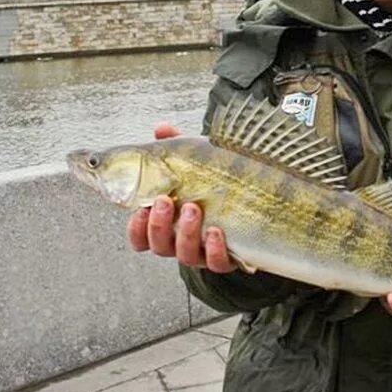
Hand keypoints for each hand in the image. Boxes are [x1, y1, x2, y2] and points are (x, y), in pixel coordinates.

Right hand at [125, 123, 235, 272]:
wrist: (255, 204)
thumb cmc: (214, 184)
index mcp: (167, 224)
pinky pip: (217, 263)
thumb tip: (162, 128)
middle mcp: (181, 242)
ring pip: (185, 255)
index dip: (136, 228)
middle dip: (158, 225)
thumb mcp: (194, 164)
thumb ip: (175, 149)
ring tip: (192, 207)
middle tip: (165, 200)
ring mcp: (203, 252)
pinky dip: (214, 249)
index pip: (140, 237)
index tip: (140, 208)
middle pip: (159, 246)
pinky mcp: (227, 257)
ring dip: (185, 233)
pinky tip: (215, 231)